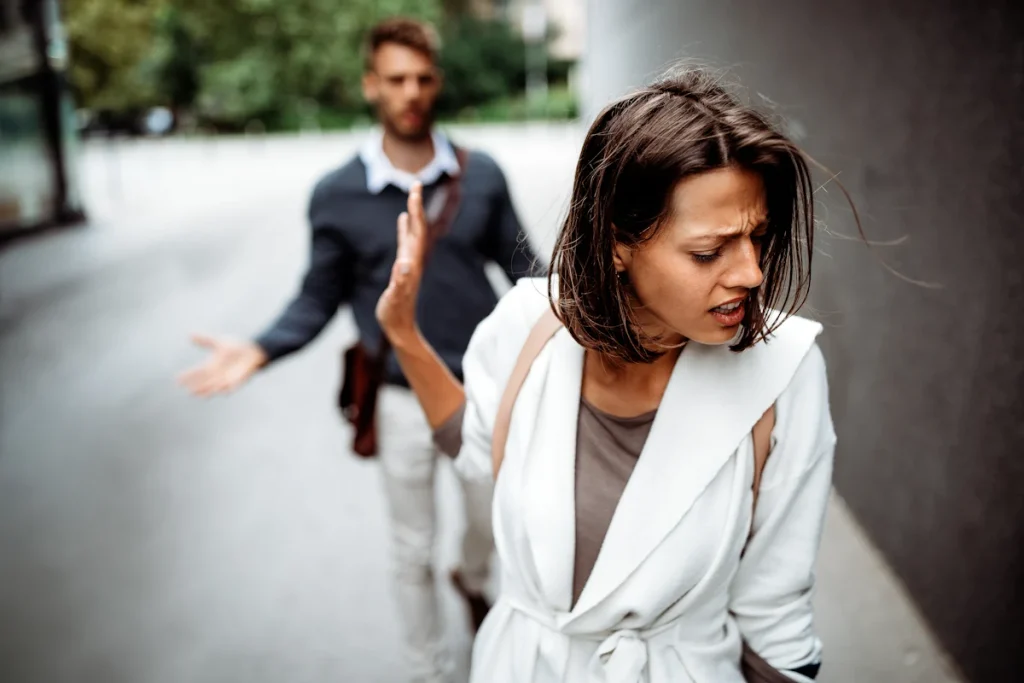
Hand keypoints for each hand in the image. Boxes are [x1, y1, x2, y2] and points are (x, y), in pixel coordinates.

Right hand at [177, 335, 267, 396]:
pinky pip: (231, 386)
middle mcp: (218, 374)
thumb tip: (189, 335)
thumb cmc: (235, 347)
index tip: (177, 379)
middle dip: (197, 386)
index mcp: (211, 365)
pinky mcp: (238, 380)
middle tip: (188, 391)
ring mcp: (227, 378)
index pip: (197, 372)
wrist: (253, 351)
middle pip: (204, 382)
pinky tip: (220, 391)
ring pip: (215, 386)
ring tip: (199, 394)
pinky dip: (226, 388)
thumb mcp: (218, 342)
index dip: (188, 376)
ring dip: (208, 390)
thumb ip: (204, 340)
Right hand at [376, 182, 426, 346]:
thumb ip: (399, 282)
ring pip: (412, 233)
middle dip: (416, 205)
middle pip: (417, 227)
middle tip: (415, 184)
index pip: (416, 230)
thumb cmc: (395, 314)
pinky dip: (404, 229)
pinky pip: (405, 242)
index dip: (416, 209)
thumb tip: (403, 266)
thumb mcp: (395, 298)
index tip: (415, 189)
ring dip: (413, 214)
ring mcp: (409, 263)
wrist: (401, 328)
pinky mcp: (403, 268)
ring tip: (412, 197)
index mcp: (411, 262)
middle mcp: (413, 259)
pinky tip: (402, 221)